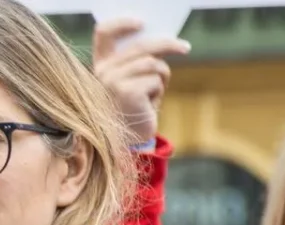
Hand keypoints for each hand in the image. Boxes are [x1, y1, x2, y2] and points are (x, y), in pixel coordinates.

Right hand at [92, 18, 188, 146]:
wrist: (126, 141)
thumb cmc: (132, 109)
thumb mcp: (133, 80)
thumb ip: (140, 60)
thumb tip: (165, 42)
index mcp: (100, 65)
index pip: (103, 33)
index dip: (122, 22)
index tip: (143, 22)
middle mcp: (101, 71)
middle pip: (140, 45)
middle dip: (167, 44)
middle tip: (185, 47)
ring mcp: (112, 81)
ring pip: (153, 63)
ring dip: (162, 77)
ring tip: (153, 94)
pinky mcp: (127, 91)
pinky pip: (156, 80)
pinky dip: (159, 92)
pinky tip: (149, 105)